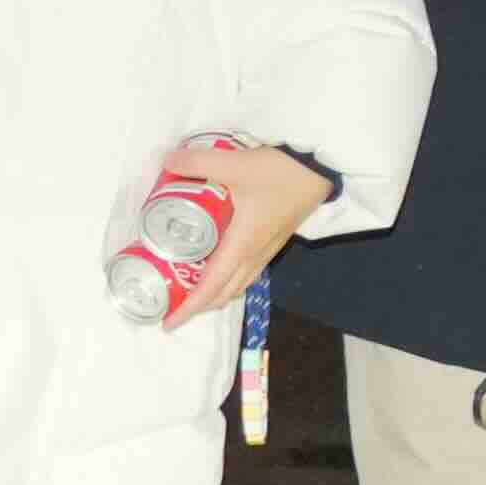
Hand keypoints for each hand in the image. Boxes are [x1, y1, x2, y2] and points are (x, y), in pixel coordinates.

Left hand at [148, 135, 329, 324]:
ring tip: (193, 292)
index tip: (168, 322)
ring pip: (238, 284)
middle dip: (198, 306)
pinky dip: (230, 280)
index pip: (212, 286)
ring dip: (216, 295)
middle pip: (225, 293)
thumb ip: (197, 162)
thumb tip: (165, 162)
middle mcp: (255, 254)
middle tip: (172, 306)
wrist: (320, 168)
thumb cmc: (280, 172)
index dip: (189, 307)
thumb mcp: (235, 163)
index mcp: (242, 244)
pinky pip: (248, 272)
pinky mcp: (274, 240)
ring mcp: (267, 249)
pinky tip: (220, 267)